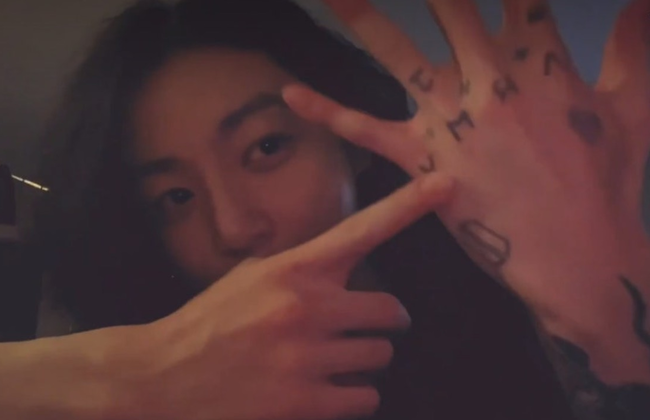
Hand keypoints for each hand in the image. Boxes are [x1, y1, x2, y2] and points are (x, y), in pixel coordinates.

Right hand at [107, 175, 452, 419]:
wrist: (163, 376)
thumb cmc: (209, 322)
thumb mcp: (250, 278)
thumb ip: (301, 271)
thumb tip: (345, 271)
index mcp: (293, 270)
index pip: (362, 230)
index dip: (408, 206)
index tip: (445, 185)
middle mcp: (307, 308)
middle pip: (391, 312)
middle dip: (382, 321)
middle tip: (361, 326)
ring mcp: (309, 357)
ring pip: (381, 356)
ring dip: (363, 360)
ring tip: (329, 360)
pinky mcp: (306, 403)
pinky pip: (366, 398)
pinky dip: (353, 396)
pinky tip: (324, 389)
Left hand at [284, 0, 649, 354]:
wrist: (575, 254)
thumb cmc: (605, 185)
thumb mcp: (633, 110)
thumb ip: (634, 50)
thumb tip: (644, 0)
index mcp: (543, 65)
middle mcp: (491, 83)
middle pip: (455, 12)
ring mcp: (452, 121)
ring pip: (400, 58)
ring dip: (364, 20)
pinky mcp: (423, 159)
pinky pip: (366, 131)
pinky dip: (328, 111)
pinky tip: (291, 94)